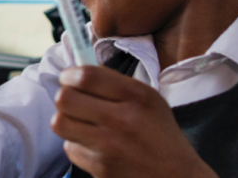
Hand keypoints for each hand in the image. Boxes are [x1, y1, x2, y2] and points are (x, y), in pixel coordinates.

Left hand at [52, 66, 216, 177]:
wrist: (177, 175)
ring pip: (60, 123)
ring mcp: (109, 146)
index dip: (69, 75)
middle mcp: (121, 119)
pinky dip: (78, 145)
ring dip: (67, 120)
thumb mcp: (148, 99)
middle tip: (74, 101)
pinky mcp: (101, 167)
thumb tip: (76, 70)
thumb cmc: (160, 134)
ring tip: (81, 122)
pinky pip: (70, 148)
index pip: (86, 76)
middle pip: (64, 99)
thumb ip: (114, 82)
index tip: (70, 78)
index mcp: (136, 96)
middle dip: (66, 97)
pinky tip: (94, 144)